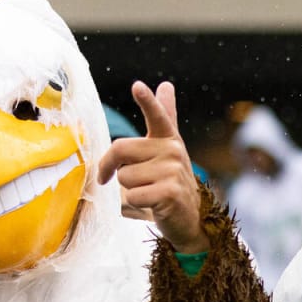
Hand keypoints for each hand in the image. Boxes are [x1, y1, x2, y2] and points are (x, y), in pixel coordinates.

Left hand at [96, 81, 208, 252]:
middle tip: (121, 177)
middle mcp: (172, 151)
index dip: (147, 101)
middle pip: (120, 149)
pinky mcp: (169, 193)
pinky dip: (136, 204)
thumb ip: (165, 117)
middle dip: (112, 167)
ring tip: (149, 191)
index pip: (158, 115)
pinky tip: (153, 204)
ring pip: (124, 177)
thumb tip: (166, 84)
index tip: (137, 86)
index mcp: (168, 138)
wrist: (189, 217)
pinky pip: (132, 196)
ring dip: (129, 189)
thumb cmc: (170, 180)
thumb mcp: (167, 148)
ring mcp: (173, 172)